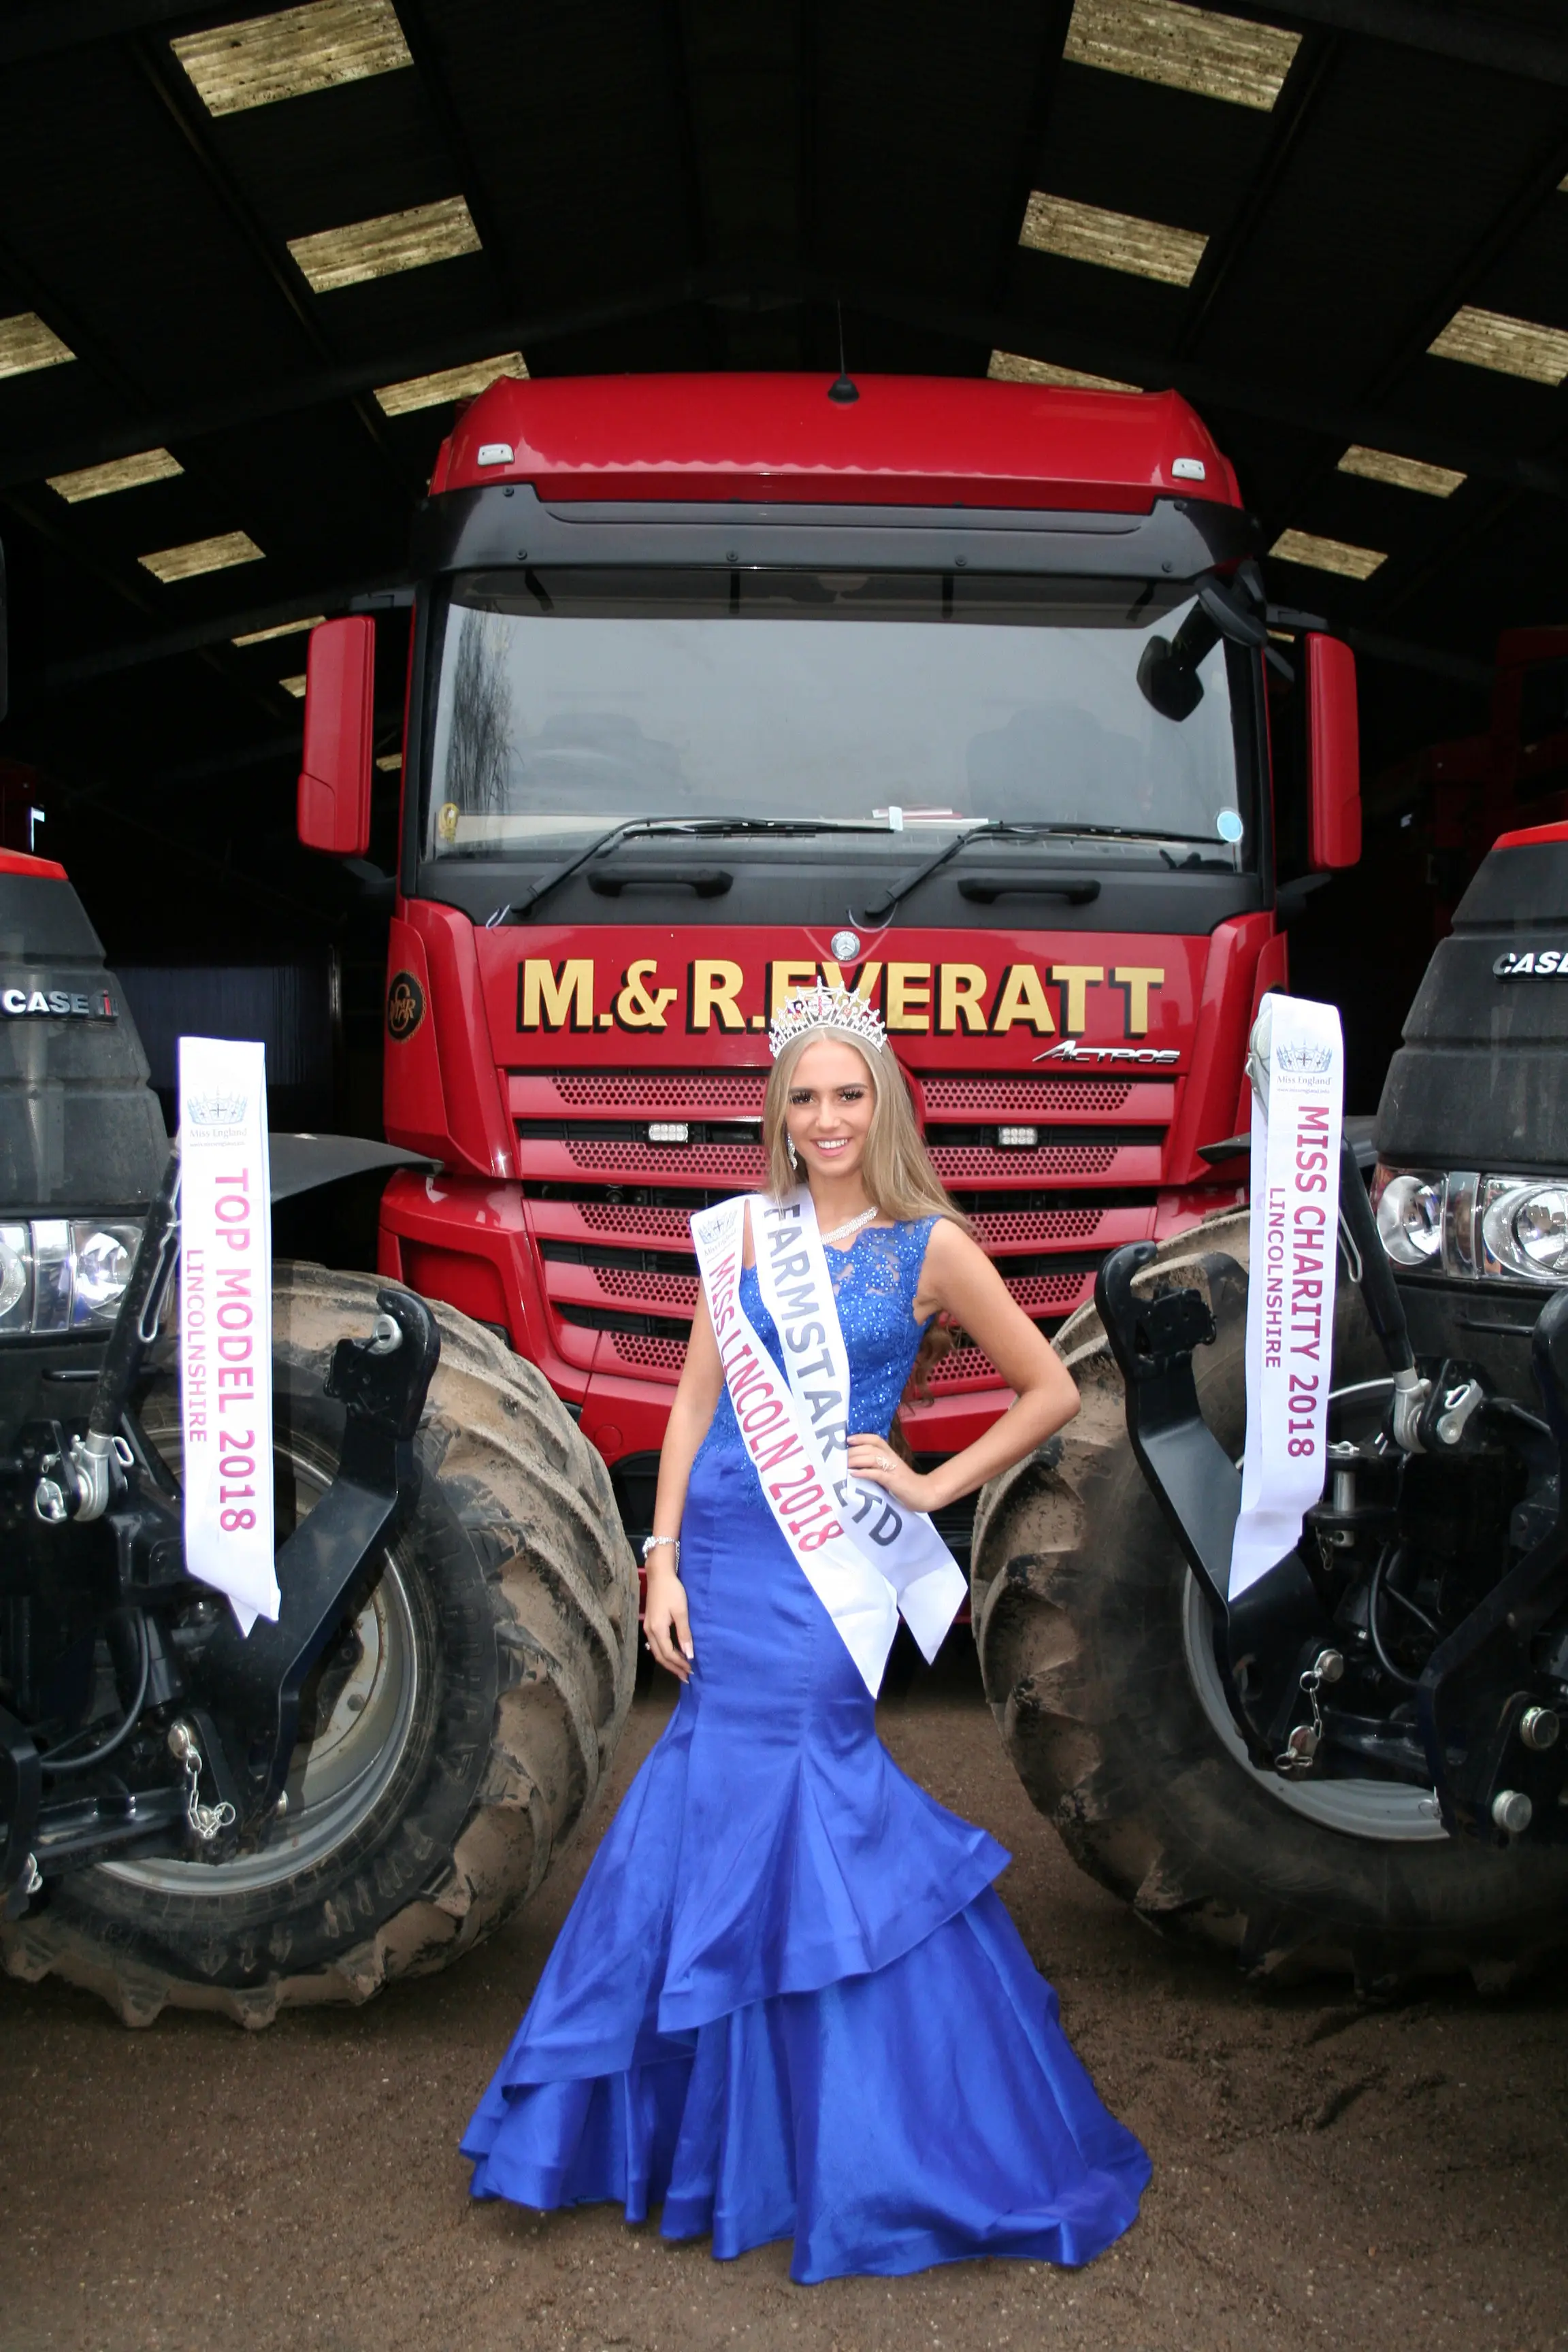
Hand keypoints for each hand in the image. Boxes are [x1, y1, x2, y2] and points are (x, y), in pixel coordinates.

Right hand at [643, 1565, 693, 1682]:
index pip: (668, 1654)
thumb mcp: (681, 1612)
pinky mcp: (650, 1624)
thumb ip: (684, 1633)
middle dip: (673, 1668)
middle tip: (686, 1677)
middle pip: (660, 1657)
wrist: (659, 1575)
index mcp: (657, 1630)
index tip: (691, 1670)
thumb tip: (689, 1654)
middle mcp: (649, 1632)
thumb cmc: (672, 1591)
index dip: (679, 1664)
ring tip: (681, 1670)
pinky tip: (672, 1655)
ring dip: (669, 1662)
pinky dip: (665, 1653)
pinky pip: (656, 1645)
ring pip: (657, 1652)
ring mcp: (648, 1628)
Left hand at [845, 1433, 935, 1511]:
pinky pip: (877, 1474)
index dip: (861, 1437)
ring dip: (856, 1460)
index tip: (848, 1439)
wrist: (925, 1494)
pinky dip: (864, 1473)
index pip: (876, 1440)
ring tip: (843, 1465)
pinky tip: (854, 1474)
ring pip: (872, 1458)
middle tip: (839, 1457)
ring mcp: (893, 1469)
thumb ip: (879, 1467)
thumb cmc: (906, 1485)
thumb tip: (858, 1467)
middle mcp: (891, 1458)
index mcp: (891, 1454)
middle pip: (870, 1448)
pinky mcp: (894, 1481)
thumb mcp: (891, 1471)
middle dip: (853, 1451)